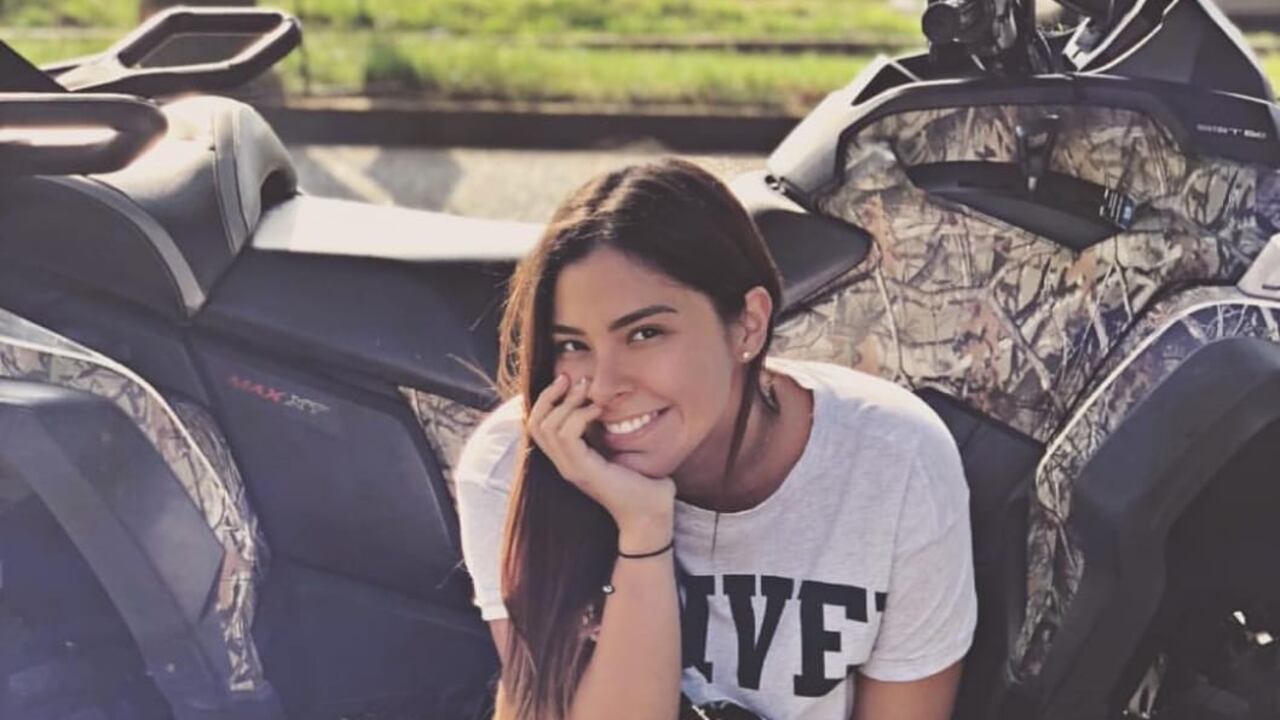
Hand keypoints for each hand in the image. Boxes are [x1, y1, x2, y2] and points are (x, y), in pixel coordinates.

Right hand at [527, 375, 675, 546]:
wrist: (652, 516)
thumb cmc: (645, 486)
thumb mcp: (624, 452)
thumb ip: (615, 432)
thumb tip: (621, 406)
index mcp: (570, 459)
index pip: (538, 426)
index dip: (546, 399)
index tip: (567, 380)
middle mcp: (565, 464)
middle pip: (534, 424)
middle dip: (549, 395)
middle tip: (571, 379)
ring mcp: (572, 469)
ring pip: (547, 427)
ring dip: (566, 402)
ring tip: (587, 392)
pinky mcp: (584, 471)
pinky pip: (567, 436)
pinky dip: (579, 415)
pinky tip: (597, 410)